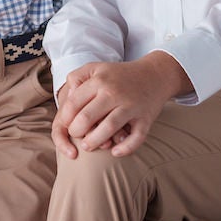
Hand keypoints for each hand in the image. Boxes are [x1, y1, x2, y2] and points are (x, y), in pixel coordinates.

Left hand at [51, 54, 189, 159]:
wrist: (154, 75)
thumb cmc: (118, 75)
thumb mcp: (95, 68)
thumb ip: (76, 78)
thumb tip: (67, 98)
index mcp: (99, 81)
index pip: (73, 103)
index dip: (66, 118)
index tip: (67, 125)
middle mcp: (114, 93)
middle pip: (87, 118)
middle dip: (76, 132)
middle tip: (76, 135)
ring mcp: (131, 106)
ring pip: (108, 128)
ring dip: (94, 141)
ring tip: (87, 145)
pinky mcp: (146, 119)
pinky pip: (135, 138)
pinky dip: (125, 148)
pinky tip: (115, 152)